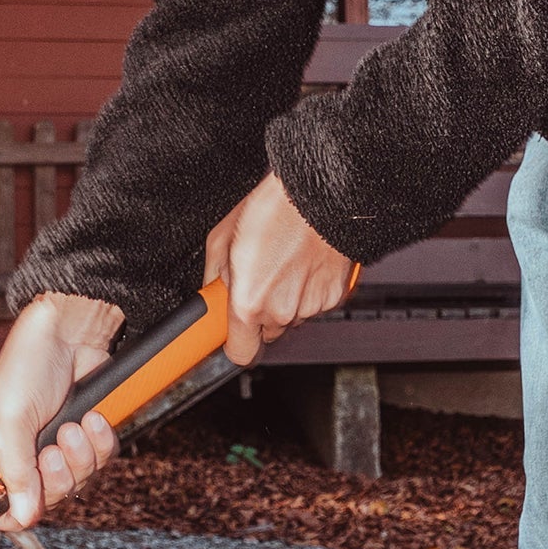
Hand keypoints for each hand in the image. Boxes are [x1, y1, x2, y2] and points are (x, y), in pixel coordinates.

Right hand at [0, 293, 123, 527]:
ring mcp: (59, 447)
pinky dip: (102, 442)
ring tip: (75, 424)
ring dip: (83, 454)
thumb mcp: (11, 421)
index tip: (31, 508)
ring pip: (81, 481)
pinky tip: (93, 419)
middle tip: (54, 450)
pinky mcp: (87, 435)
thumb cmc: (26, 366)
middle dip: (60, 477)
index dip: (19, 514)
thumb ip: (16, 471)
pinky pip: (103, 458)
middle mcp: (27, 456)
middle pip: (50, 500)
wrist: (66, 332)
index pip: (5, 507)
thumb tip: (21, 516)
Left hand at [204, 172, 357, 366]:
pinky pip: (315, 304)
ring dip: (285, 300)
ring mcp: (311, 306)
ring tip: (283, 264)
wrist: (320, 195)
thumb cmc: (274, 209)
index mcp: (250, 303)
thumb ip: (214, 277)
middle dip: (259, 314)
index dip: (234, 343)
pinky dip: (309, 291)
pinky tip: (303, 264)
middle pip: (266, 333)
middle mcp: (282, 311)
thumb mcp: (221, 239)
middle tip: (259, 282)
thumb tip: (212, 293)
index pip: (240, 353)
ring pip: (292, 317)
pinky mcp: (335, 296)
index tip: (229, 334)